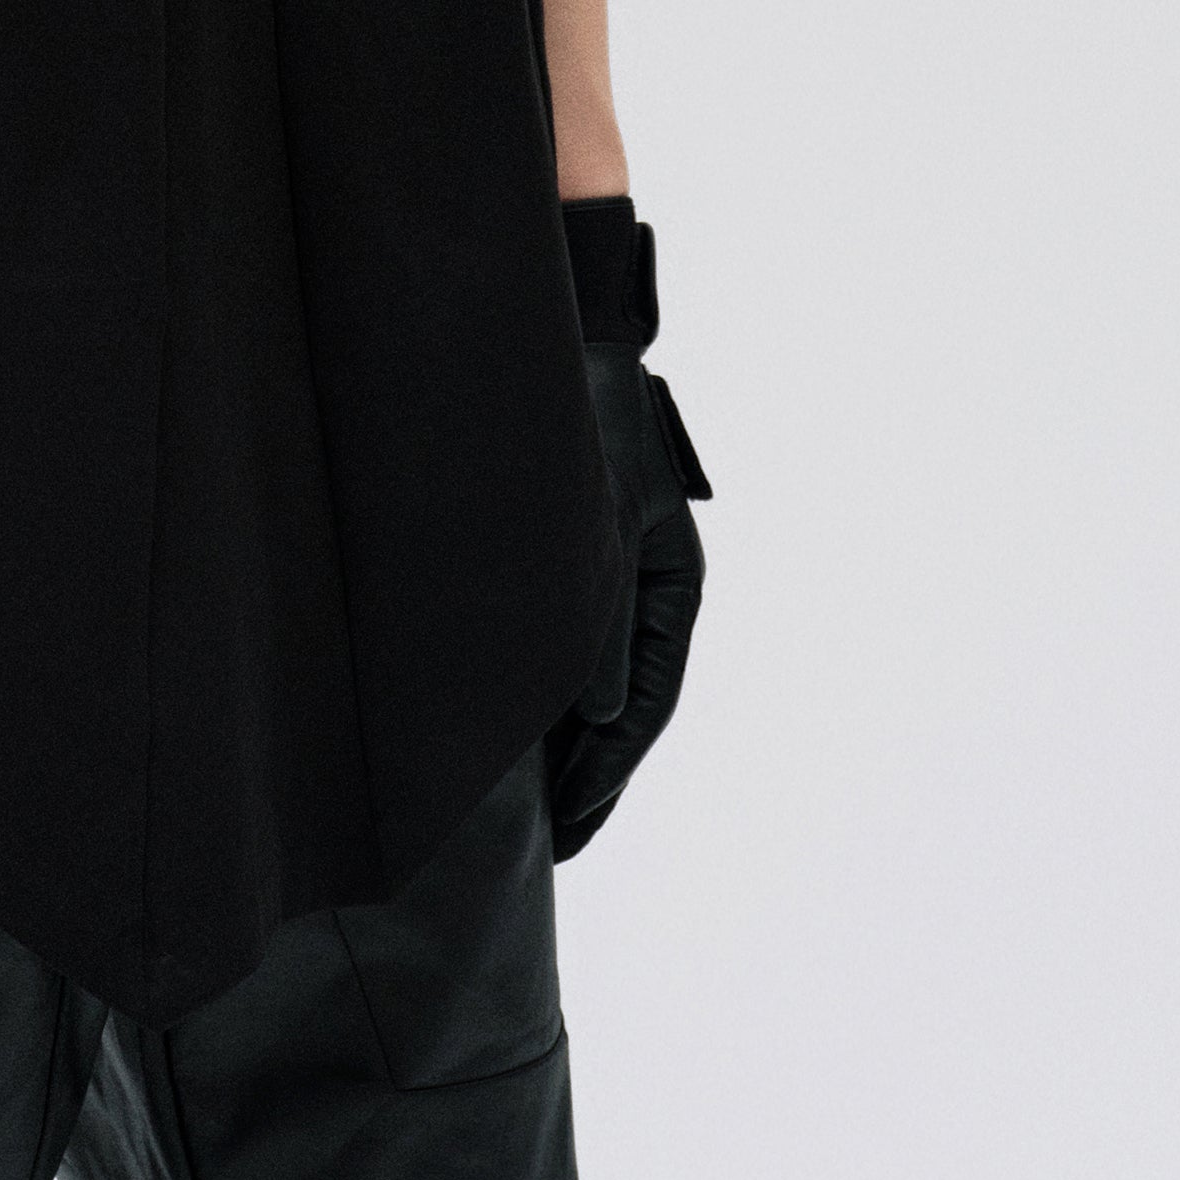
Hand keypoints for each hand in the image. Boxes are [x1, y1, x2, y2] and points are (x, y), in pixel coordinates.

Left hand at [545, 218, 712, 861]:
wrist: (553, 336)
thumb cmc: (578, 421)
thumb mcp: (595, 527)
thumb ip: (599, 624)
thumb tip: (606, 719)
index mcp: (671, 579)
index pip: (649, 701)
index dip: (611, 775)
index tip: (574, 835)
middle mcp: (643, 580)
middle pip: (624, 700)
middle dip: (592, 773)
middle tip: (559, 843)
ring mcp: (608, 566)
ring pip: (591, 675)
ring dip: (566, 739)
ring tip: (534, 808)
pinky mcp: (565, 553)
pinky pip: (561, 639)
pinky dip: (544, 688)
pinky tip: (509, 724)